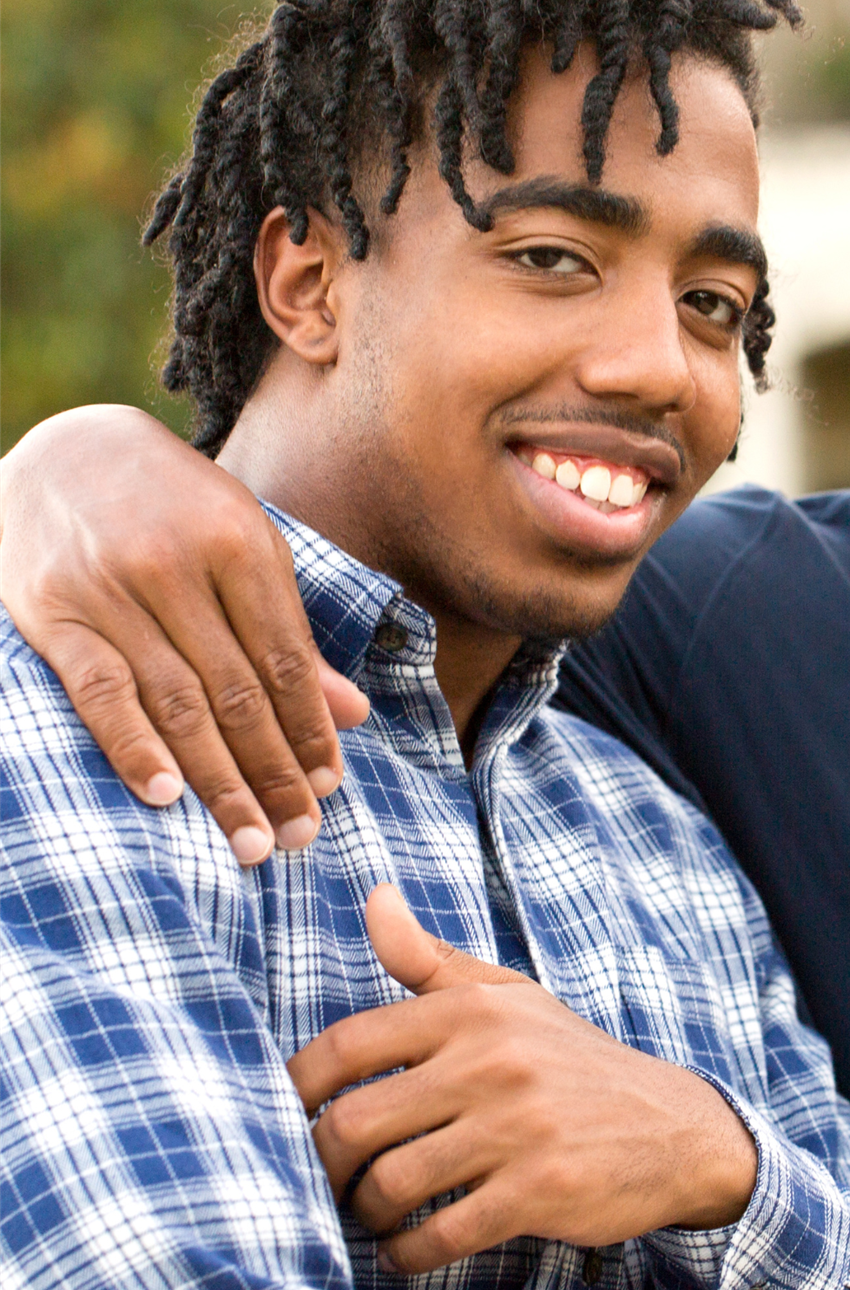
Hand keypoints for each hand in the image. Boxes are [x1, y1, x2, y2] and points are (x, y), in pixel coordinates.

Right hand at [0, 405, 365, 863]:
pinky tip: (164, 796)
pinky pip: (100, 692)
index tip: (332, 786)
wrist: (64, 451)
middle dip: (274, 770)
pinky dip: (133, 747)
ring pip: (177, 702)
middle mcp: (176, 565)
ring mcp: (111, 590)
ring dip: (219, 779)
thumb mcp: (246, 546)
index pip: (285, 659)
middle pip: (238, 691)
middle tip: (300, 834)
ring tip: (251, 838)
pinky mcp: (56, 612)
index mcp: (238, 543)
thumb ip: (291, 631)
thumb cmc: (175, 508)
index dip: (311, 729)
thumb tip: (353, 714)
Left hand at [287, 886, 760, 1271]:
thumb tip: (375, 897)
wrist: (676, 1128)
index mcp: (471, 1012)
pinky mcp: (539, 1190)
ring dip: (365, 1214)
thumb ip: (430, 960)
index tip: (283, 1120)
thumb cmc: (573, 1062)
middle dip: (322, 1167)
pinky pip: (441, 1235)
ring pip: (390, 1185)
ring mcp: (516, 1128)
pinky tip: (406, 1251)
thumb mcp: (510, 998)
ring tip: (371, 1216)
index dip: (293, 1091)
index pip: (345, 1046)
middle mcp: (491, 1062)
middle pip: (353, 1124)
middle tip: (326, 1183)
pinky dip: (407, 1254)